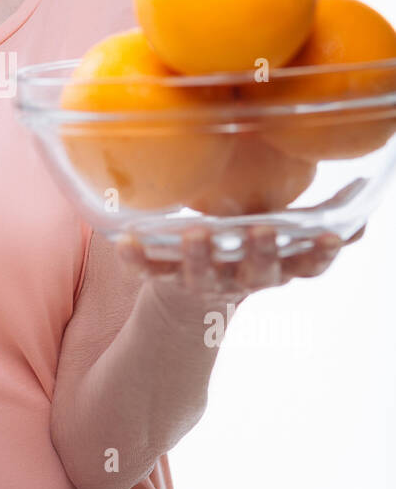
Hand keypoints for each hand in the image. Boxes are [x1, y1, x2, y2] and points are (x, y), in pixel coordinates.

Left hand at [116, 222, 364, 299]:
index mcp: (276, 267)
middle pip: (258, 273)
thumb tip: (364, 190)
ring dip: (199, 256)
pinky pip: (149, 273)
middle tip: (260, 230)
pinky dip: (137, 259)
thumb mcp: (282, 237)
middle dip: (260, 253)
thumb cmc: (245, 251)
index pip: (308, 266)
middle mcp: (243, 279)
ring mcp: (204, 283)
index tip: (329, 234)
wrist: (193, 299)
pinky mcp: (165, 282)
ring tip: (193, 231)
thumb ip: (315, 219)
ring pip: (203, 275)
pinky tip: (123, 242)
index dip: (320, 253)